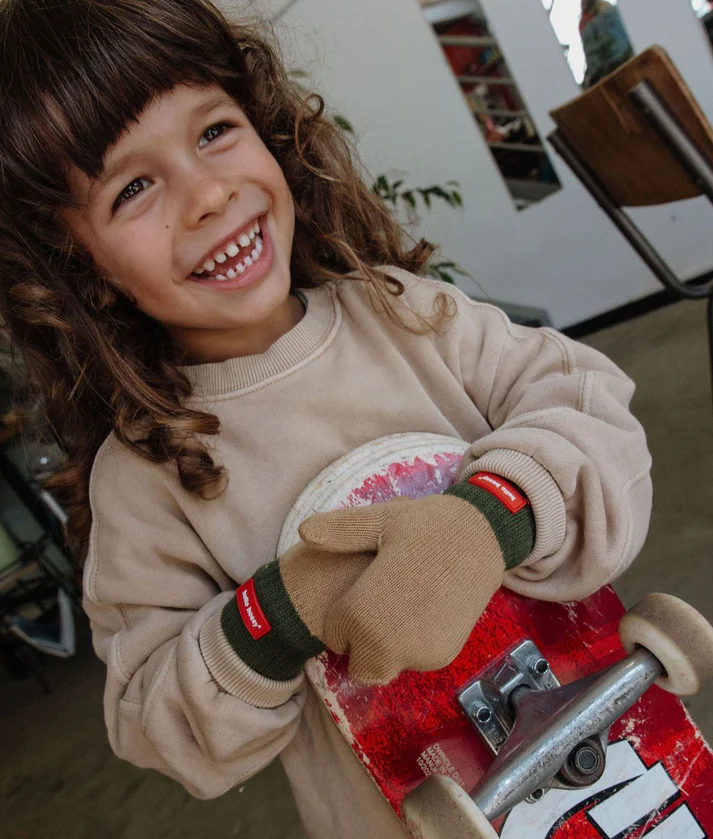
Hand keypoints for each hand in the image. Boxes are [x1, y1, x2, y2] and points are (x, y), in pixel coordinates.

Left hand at [298, 494, 505, 683]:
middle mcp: (386, 644)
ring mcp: (416, 654)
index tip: (363, 588)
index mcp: (362, 614)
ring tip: (403, 600)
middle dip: (361, 641)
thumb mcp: (380, 521)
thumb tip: (303, 532)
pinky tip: (423, 608)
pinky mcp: (441, 657)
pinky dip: (412, 644)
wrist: (483, 536)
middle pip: (357, 663)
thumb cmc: (426, 525)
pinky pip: (413, 660)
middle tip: (380, 602)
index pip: (333, 634)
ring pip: (385, 665)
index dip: (343, 612)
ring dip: (386, 644)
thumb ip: (339, 533)